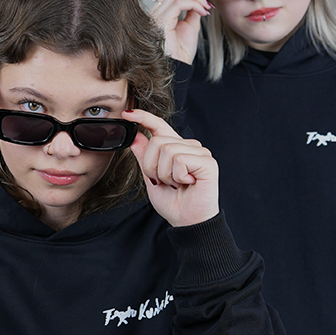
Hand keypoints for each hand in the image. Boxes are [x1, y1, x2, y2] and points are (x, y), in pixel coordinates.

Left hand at [123, 110, 218, 227]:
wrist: (187, 221)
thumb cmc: (173, 202)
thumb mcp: (151, 177)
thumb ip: (144, 156)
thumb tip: (135, 136)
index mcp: (176, 148)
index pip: (159, 126)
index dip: (144, 118)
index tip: (128, 114)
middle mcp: (189, 146)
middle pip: (158, 141)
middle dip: (152, 166)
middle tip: (164, 181)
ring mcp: (200, 152)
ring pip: (168, 150)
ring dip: (165, 174)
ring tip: (177, 183)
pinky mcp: (207, 162)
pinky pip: (180, 160)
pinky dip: (177, 176)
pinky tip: (187, 183)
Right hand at [150, 0, 211, 64]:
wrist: (179, 68)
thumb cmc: (181, 53)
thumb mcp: (191, 26)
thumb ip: (193, 11)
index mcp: (161, 14)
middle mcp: (155, 13)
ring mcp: (155, 17)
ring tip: (207, 5)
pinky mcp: (160, 21)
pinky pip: (178, 3)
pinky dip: (193, 3)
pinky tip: (202, 11)